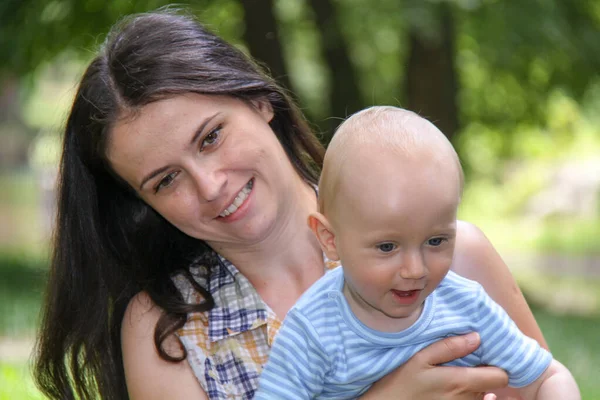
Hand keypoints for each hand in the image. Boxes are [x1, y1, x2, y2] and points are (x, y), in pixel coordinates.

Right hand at [361, 332, 508, 398]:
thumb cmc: (400, 384)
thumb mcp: (420, 359)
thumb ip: (449, 347)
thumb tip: (476, 337)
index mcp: (460, 382)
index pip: (501, 377)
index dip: (496, 366)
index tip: (482, 357)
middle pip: (491, 386)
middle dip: (482, 374)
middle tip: (463, 364)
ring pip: (481, 395)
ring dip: (473, 386)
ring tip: (451, 377)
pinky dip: (466, 396)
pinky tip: (449, 392)